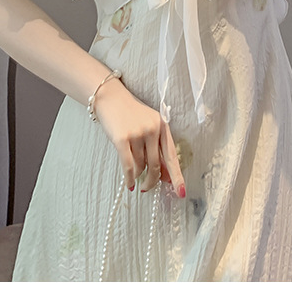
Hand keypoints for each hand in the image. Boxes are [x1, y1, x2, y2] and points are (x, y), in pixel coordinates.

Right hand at [94, 77, 185, 197]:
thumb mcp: (148, 127)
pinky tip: (129, 184)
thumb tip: (166, 177)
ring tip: (133, 172)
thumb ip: (158, 149)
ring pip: (141, 166)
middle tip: (147, 188)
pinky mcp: (122, 139)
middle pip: (156, 166)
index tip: (181, 193)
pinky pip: (128, 166)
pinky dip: (129, 178)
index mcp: (162, 126)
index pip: (172, 156)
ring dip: (137, 174)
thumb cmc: (130, 115)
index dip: (177, 176)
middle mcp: (152, 129)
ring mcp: (137, 133)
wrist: (110, 98)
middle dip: (152, 181)